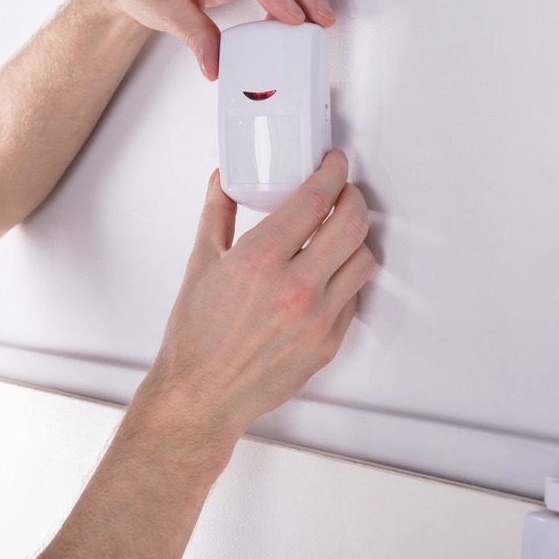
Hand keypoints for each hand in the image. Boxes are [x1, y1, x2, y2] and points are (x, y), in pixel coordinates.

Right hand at [137, 150, 373, 458]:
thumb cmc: (195, 339)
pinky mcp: (328, 342)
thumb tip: (225, 182)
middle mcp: (294, 288)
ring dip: (355, 238)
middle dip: (352, 197)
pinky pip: (353, 297)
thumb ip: (217, 214)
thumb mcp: (200, 265)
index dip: (332, 172)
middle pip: (352, 223)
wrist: (202, 394)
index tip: (333, 164)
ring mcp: (317, 318)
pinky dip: (345, 277)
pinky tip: (328, 272)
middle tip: (342, 192)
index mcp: (260, 261)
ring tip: (339, 232)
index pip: (315, 199)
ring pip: (362, 260)